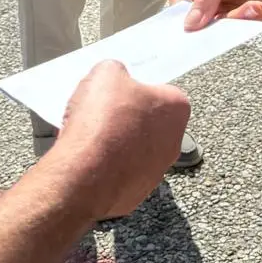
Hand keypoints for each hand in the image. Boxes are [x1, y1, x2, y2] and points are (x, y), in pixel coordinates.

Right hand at [55, 60, 190, 218]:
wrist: (85, 177)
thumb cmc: (102, 122)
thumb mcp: (105, 73)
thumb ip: (116, 70)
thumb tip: (115, 77)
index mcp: (176, 107)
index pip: (158, 90)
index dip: (133, 89)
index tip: (115, 91)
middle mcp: (174, 141)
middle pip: (146, 120)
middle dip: (124, 116)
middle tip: (99, 112)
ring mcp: (157, 170)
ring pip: (133, 148)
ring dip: (114, 141)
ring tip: (87, 136)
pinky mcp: (137, 192)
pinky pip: (120, 172)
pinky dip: (105, 165)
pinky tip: (87, 159)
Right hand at [172, 0, 261, 32]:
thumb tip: (190, 24)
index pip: (177, 15)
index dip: (181, 25)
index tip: (189, 32)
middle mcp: (205, 7)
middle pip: (198, 30)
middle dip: (211, 30)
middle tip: (224, 22)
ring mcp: (224, 16)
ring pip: (221, 33)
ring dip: (237, 20)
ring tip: (252, 5)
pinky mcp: (244, 23)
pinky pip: (241, 32)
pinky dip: (250, 21)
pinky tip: (257, 6)